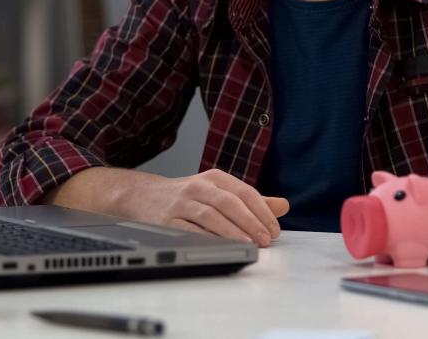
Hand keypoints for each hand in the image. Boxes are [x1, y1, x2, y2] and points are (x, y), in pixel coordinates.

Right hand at [47, 167, 288, 246]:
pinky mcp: (167, 221)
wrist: (142, 196)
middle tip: (265, 239)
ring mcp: (182, 203)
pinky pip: (190, 230)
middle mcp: (198, 187)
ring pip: (211, 215)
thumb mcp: (220, 192)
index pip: (244, 192)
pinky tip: (220, 248)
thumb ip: (252, 200)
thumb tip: (284, 206)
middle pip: (229, 203)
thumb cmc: (187, 196)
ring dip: (232, 231)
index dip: (262, 211)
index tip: (274, 229)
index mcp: (215, 178)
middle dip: (250, 222)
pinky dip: (207, 239)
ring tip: (248, 244)